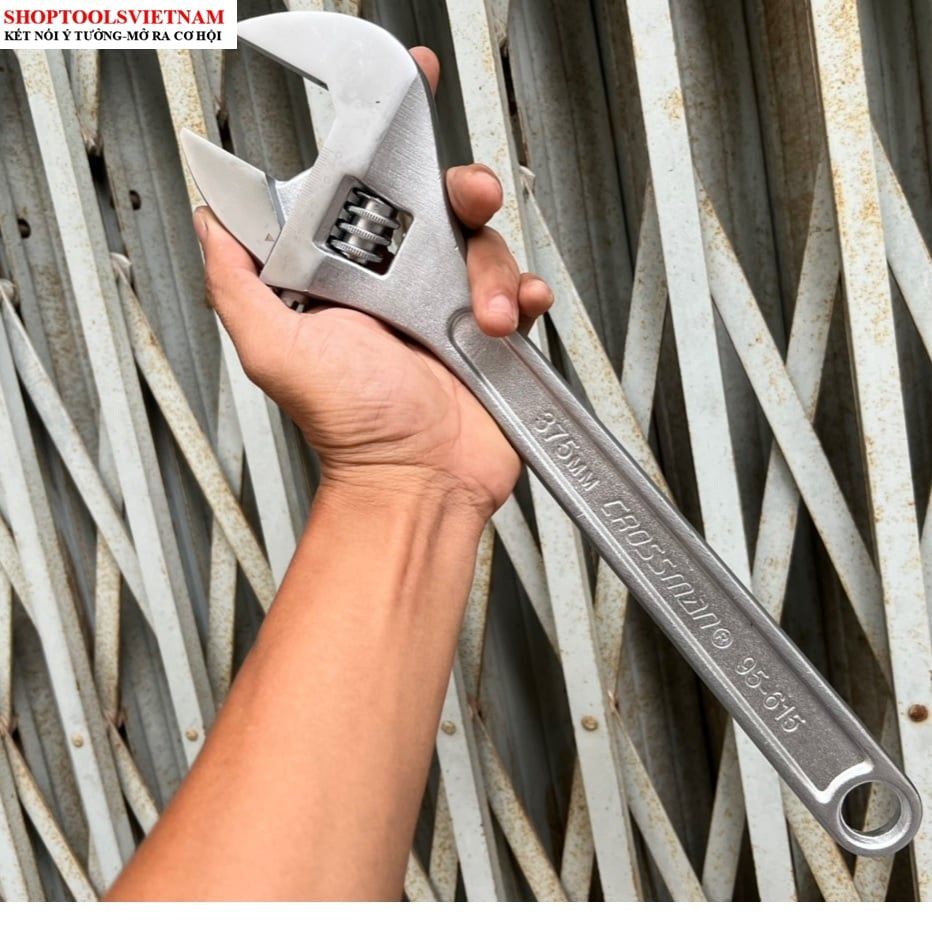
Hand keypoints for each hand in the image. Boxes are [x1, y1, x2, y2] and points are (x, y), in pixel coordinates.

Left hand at [196, 48, 550, 520]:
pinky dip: (526, 294)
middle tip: (465, 199)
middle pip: (437, 202)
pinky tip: (512, 318)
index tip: (405, 97)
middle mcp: (397, 285)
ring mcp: (447, 307)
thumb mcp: (279, 353)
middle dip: (460, 188)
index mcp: (348, 278)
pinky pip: (520, 288)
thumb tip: (210, 223)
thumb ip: (238, 286)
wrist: (419, 483)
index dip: (384, 141)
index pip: (363, 191)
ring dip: (492, 268)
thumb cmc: (352, 430)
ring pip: (483, 242)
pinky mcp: (491, 332)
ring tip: (482, 315)